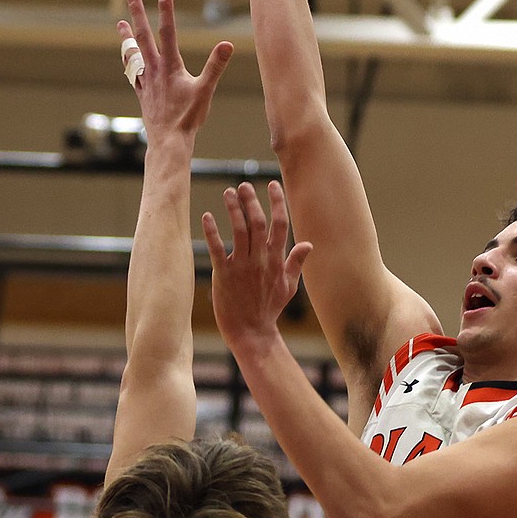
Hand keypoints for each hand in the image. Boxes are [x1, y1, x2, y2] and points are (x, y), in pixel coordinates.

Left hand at [117, 0, 231, 134]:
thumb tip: (227, 45)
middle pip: (144, 37)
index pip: (168, 33)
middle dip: (138, 15)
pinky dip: (129, 63)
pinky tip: (127, 59)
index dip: (167, 11)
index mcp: (170, 67)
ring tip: (120, 23)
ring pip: (134, 54)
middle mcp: (155, 70)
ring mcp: (146, 82)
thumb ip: (215, 66)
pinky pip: (133, 74)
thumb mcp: (206, 90)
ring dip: (127, 37)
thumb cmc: (188, 117)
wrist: (169, 141)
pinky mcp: (143, 94)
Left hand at [203, 180, 311, 350]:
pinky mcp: (224, 275)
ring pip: (239, 230)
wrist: (251, 332)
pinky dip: (212, 232)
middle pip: (258, 222)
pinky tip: (207, 216)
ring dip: (233, 209)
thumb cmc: (269, 309)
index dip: (277, 203)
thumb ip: (296, 263)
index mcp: (276, 261)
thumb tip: (309, 244)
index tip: (272, 185)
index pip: (280, 225)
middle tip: (243, 185)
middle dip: (251, 201)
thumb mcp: (288, 287)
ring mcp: (242, 267)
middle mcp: (261, 260)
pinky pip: (217, 249)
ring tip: (228, 193)